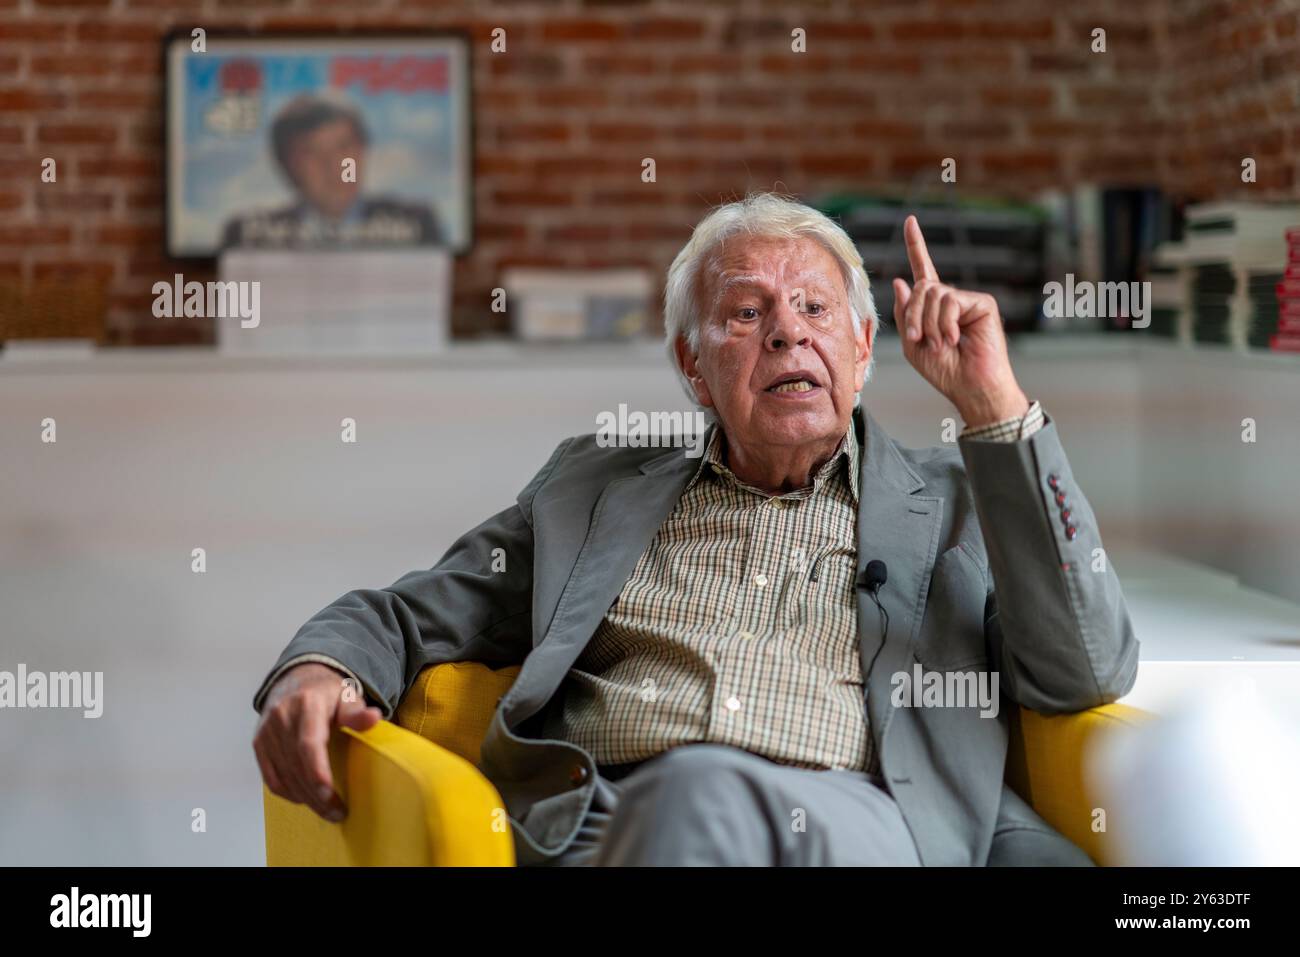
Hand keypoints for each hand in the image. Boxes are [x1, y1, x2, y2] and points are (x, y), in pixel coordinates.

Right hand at [252, 662, 381, 821]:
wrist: (296, 680)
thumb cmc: (328, 693)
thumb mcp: (347, 696)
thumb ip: (357, 712)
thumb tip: (374, 718)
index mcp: (307, 704)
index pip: (308, 744)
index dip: (317, 772)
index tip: (330, 793)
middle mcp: (282, 717)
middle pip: (296, 765)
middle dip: (316, 794)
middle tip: (337, 812)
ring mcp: (267, 731)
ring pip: (283, 775)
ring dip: (304, 798)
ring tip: (327, 811)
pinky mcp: (258, 743)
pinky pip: (270, 777)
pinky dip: (287, 792)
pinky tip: (305, 799)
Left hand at [891, 215, 1028, 427]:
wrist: (970, 386)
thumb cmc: (943, 370)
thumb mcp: (912, 344)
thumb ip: (906, 314)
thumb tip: (901, 280)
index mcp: (933, 307)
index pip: (923, 270)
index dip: (916, 245)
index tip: (910, 220)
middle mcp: (950, 299)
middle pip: (921, 287)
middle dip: (914, 315)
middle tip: (921, 339)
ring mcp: (966, 300)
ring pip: (933, 293)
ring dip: (929, 323)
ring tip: (941, 344)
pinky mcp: (982, 303)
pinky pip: (950, 301)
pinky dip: (945, 323)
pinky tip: (955, 339)